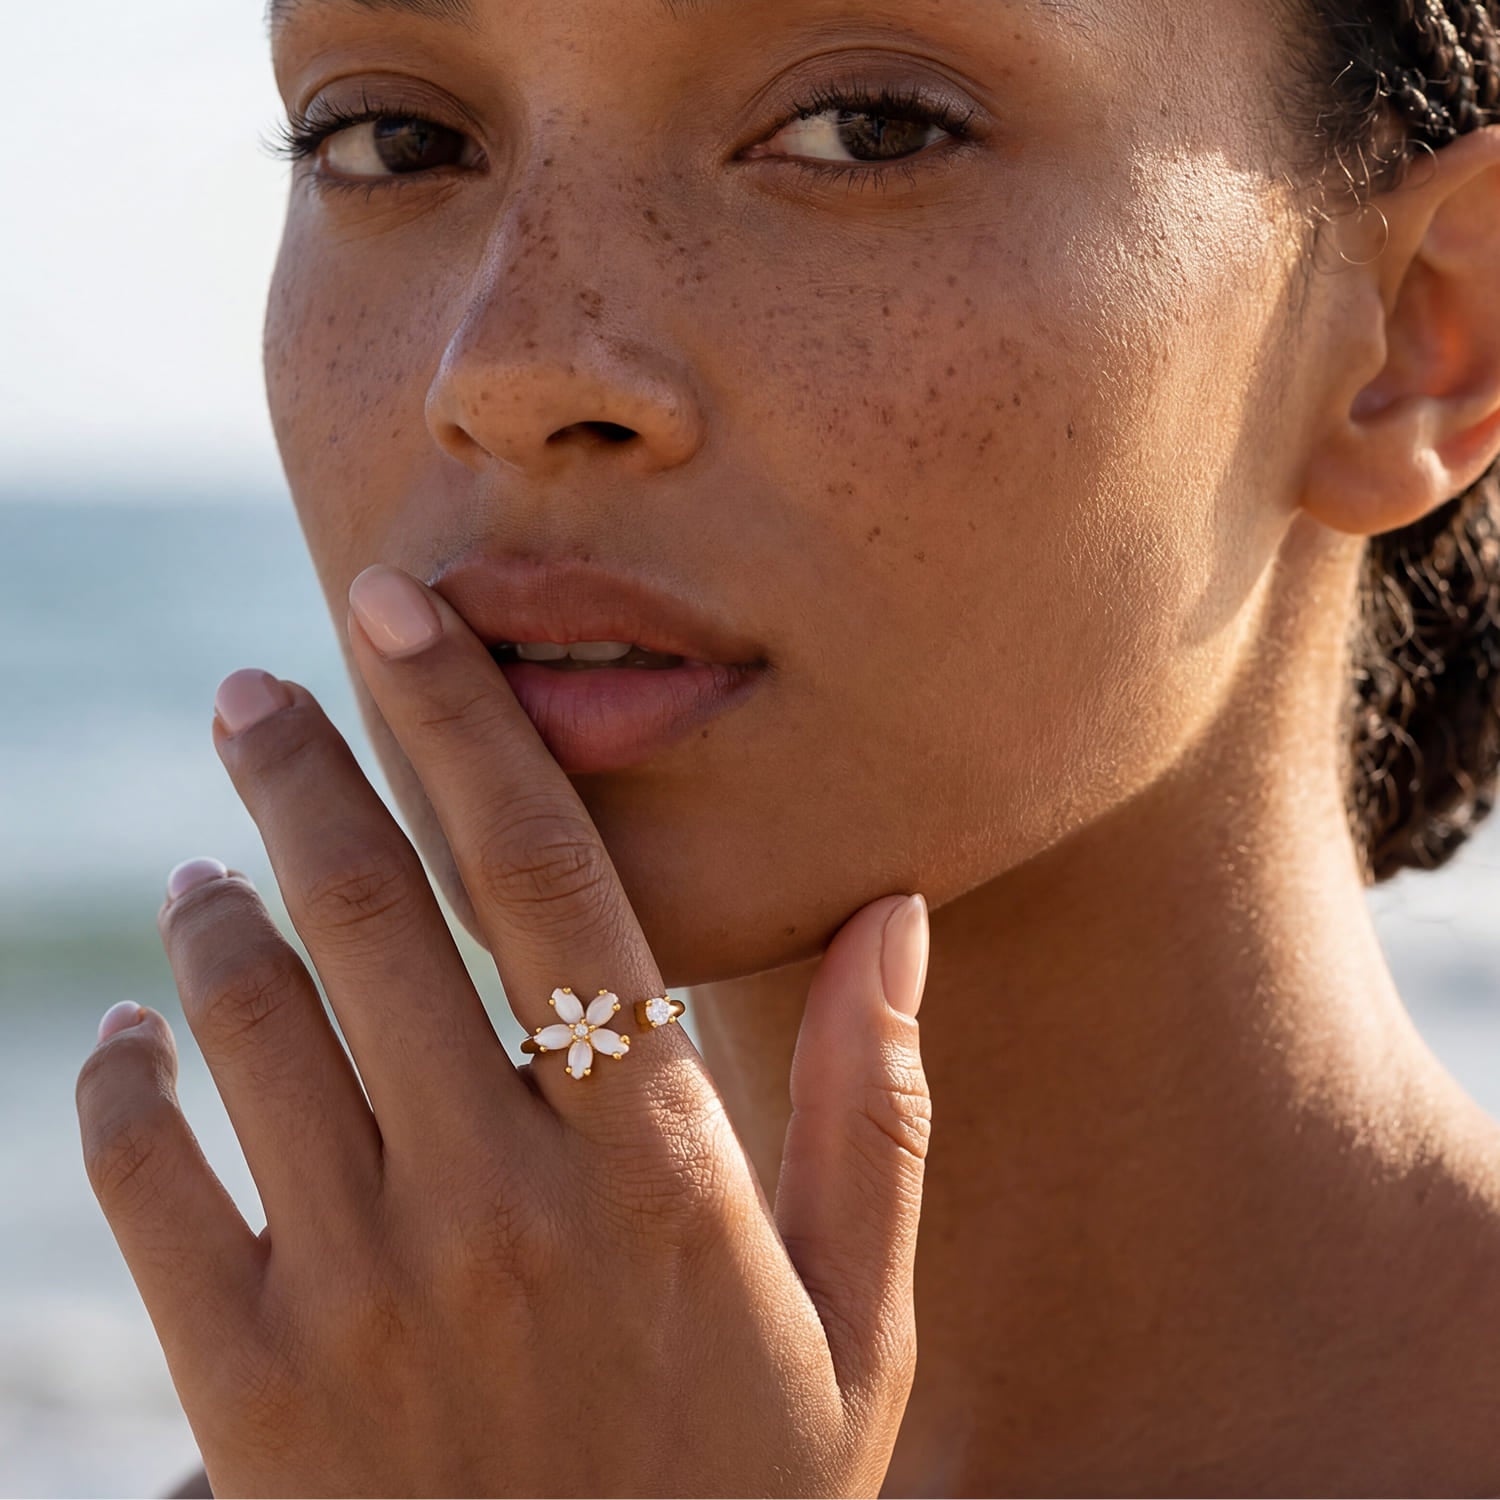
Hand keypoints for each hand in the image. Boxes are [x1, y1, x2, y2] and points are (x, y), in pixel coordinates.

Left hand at [75, 565, 932, 1497]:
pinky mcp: (249, 1393)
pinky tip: (130, 1037)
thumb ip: (881, 1108)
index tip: (396, 614)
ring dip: (212, 914)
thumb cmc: (743, 1499)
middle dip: (301, 769)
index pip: (551, 881)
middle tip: (254, 690)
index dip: (470, 726)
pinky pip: (148, 1181)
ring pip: (250, 1024)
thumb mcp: (860, 1321)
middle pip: (373, 913)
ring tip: (209, 862)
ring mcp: (365, 1297)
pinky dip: (119, 1080)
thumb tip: (899, 912)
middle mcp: (503, 1205)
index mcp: (661, 1167)